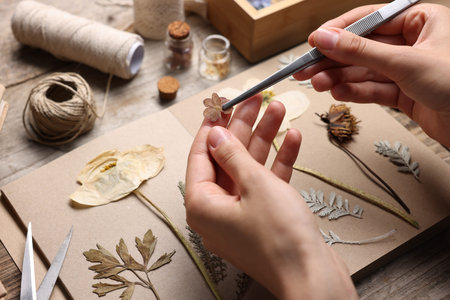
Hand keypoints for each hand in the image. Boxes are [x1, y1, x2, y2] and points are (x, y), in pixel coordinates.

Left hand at [185, 95, 356, 298]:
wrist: (312, 276)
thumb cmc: (280, 237)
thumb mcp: (253, 184)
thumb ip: (232, 155)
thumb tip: (213, 134)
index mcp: (202, 204)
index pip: (200, 154)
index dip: (212, 126)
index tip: (222, 103)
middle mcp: (217, 209)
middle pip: (227, 158)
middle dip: (244, 127)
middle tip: (255, 100)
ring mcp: (241, 214)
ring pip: (249, 168)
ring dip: (265, 139)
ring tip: (279, 109)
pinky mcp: (264, 218)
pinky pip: (266, 184)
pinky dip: (278, 162)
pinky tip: (292, 139)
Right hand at [294, 3, 449, 145]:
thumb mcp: (405, 62)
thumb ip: (361, 51)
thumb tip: (325, 39)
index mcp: (419, 20)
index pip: (369, 20)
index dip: (339, 32)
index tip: (314, 42)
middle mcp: (412, 43)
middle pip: (362, 48)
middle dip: (334, 60)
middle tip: (306, 68)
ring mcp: (407, 70)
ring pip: (365, 71)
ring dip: (340, 78)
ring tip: (317, 84)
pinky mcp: (405, 94)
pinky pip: (374, 89)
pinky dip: (355, 92)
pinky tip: (337, 93)